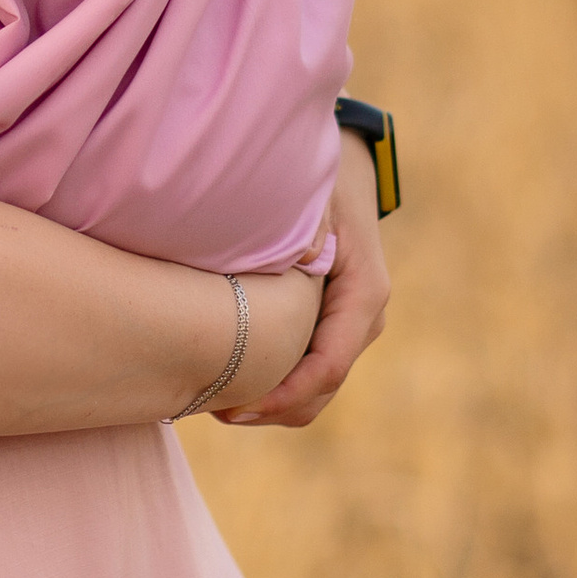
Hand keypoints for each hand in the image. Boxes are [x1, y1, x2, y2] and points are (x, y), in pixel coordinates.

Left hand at [215, 133, 392, 427]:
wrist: (345, 167)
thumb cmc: (320, 180)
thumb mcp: (307, 201)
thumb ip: (295, 236)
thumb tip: (278, 263)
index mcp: (364, 293)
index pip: (326, 366)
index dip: (282, 395)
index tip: (235, 407)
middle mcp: (365, 318)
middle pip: (322, 388)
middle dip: (270, 408)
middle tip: (211, 410)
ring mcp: (352, 325)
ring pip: (317, 387)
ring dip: (271, 401)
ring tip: (215, 400)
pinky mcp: (334, 324)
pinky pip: (310, 367)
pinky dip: (276, 382)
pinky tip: (231, 376)